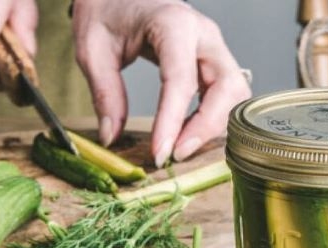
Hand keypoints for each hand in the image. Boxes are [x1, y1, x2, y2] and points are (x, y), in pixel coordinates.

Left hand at [71, 0, 250, 166]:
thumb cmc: (108, 11)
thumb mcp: (93, 49)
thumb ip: (105, 93)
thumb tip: (112, 137)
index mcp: (174, 23)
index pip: (181, 79)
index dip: (173, 121)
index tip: (160, 152)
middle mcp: (204, 35)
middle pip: (226, 88)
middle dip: (206, 127)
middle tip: (176, 154)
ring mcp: (215, 48)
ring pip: (235, 95)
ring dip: (213, 126)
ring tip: (180, 146)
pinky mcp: (215, 61)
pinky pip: (227, 96)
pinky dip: (213, 119)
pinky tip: (188, 133)